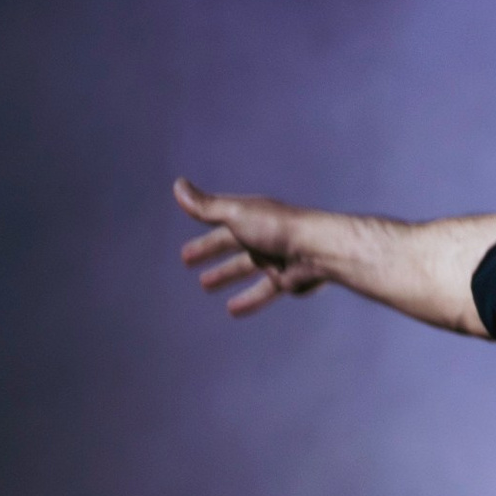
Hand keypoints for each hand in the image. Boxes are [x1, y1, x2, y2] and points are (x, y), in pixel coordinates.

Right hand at [174, 177, 329, 316]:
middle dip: (211, 251)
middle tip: (189, 263)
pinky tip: (234, 310)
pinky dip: (249, 300)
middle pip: (232, 244)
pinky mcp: (289, 278)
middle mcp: (263, 235)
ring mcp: (277, 257)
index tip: (184, 244)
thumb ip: (206, 206)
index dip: (201, 231)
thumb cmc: (276, 227)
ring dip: (226, 275)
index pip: (219, 223)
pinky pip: (265, 291)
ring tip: (206, 285)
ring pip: (246, 267)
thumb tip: (178, 185)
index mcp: (251, 216)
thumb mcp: (235, 214)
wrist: (317, 249)